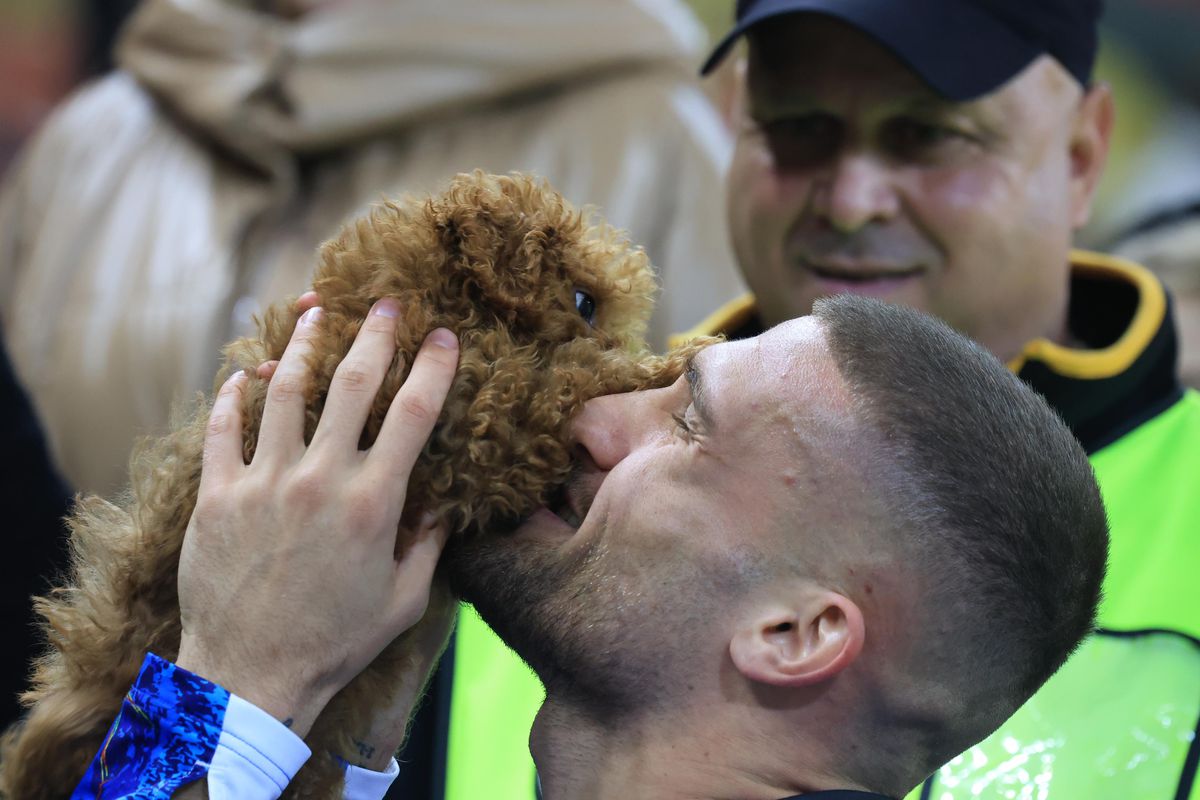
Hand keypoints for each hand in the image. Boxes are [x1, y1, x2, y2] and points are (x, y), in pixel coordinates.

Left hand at [176, 298, 459, 735]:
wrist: (251, 676)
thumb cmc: (335, 642)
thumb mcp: (403, 600)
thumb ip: (429, 546)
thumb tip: (445, 504)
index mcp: (373, 503)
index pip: (413, 414)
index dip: (433, 367)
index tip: (444, 337)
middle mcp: (320, 479)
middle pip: (353, 384)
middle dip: (374, 335)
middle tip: (385, 304)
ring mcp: (264, 483)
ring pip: (285, 391)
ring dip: (304, 346)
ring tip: (316, 314)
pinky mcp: (218, 496)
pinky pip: (224, 429)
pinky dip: (233, 396)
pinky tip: (243, 374)